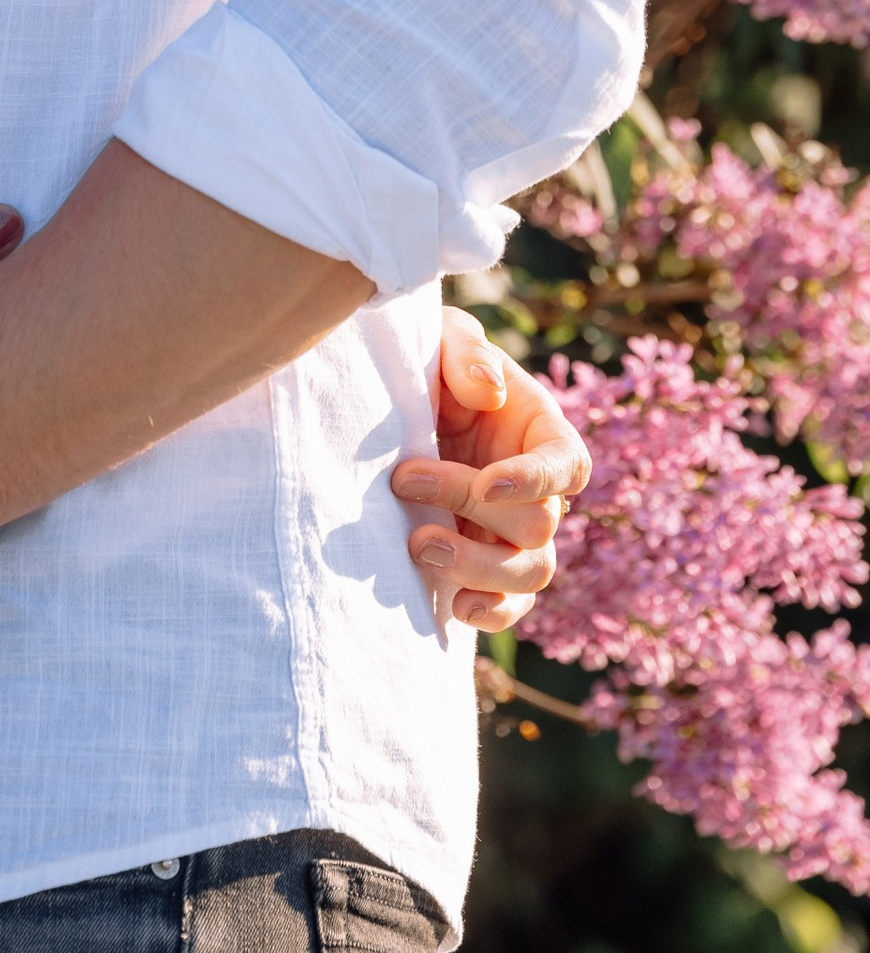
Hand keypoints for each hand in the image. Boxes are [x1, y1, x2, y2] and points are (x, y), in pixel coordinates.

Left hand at [392, 305, 589, 630]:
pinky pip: (507, 606)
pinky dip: (488, 612)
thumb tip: (489, 392)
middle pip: (538, 524)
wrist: (386, 405)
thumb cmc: (429, 366)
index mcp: (541, 433)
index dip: (535, 481)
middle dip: (470, 507)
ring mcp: (512, 534)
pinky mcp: (483, 566)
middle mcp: (536, 490)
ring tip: (417, 545)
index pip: (567, 466)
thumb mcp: (444, 340)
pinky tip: (454, 605)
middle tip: (404, 481)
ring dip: (477, 567)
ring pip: (529, 573)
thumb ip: (467, 355)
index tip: (487, 483)